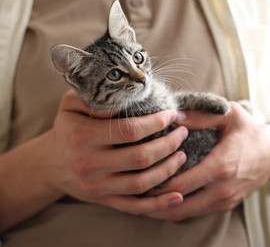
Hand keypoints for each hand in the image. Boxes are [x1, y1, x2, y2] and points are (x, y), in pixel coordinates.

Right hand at [46, 90, 187, 214]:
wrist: (52, 164)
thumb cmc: (68, 129)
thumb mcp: (71, 105)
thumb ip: (95, 98)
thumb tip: (126, 100)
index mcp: (82, 137)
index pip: (130, 130)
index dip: (156, 123)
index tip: (172, 115)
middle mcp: (89, 164)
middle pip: (140, 157)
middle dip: (168, 144)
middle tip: (182, 133)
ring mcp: (98, 186)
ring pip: (141, 183)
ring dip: (168, 169)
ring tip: (182, 155)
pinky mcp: (104, 200)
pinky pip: (134, 206)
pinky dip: (158, 204)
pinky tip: (178, 196)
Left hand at [147, 102, 269, 220]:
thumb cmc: (250, 132)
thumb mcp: (230, 115)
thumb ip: (201, 115)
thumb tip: (173, 116)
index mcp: (220, 166)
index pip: (179, 184)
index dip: (154, 182)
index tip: (136, 175)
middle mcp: (221, 189)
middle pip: (177, 205)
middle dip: (152, 201)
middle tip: (130, 191)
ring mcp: (224, 201)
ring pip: (185, 213)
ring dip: (161, 209)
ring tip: (140, 198)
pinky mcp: (225, 206)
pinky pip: (195, 213)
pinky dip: (177, 209)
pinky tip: (162, 199)